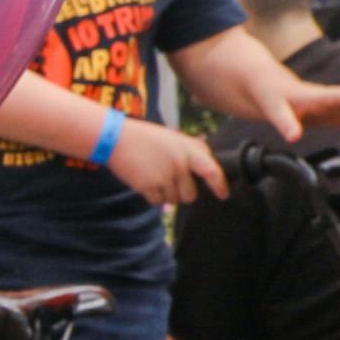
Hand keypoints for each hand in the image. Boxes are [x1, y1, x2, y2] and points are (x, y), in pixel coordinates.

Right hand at [105, 119, 225, 207]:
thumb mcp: (172, 137)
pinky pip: (157, 202)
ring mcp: (164, 175)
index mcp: (188, 149)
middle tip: (171, 184)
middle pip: (190, 194)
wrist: (116, 138)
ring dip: (165, 194)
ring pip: (173, 200)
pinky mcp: (149, 186)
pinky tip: (144, 181)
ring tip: (154, 176)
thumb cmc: (145, 137)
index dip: (220, 185)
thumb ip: (191, 149)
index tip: (223, 195)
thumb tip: (208, 161)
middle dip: (182, 193)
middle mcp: (179, 163)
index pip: (211, 170)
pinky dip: (152, 196)